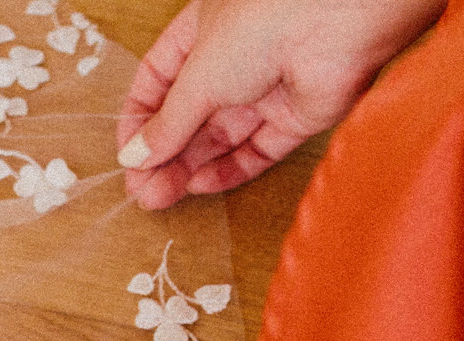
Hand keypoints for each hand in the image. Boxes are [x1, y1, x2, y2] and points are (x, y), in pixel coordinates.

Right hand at [115, 0, 446, 208]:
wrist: (337, 19)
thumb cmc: (262, 21)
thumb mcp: (198, 75)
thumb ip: (168, 123)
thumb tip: (135, 156)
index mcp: (201, 33)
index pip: (159, 81)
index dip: (140, 120)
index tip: (126, 155)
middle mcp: (233, 61)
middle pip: (189, 117)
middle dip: (164, 154)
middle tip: (142, 191)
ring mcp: (265, 89)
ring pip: (221, 138)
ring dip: (189, 168)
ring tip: (161, 198)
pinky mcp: (296, 117)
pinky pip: (258, 151)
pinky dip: (230, 170)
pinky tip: (200, 186)